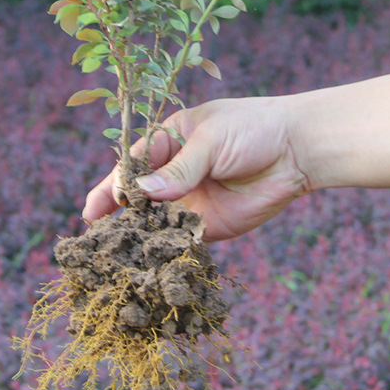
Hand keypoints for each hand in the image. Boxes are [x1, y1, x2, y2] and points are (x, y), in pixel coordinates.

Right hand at [82, 97, 312, 241]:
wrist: (297, 150)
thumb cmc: (253, 129)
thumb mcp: (211, 139)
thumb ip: (179, 168)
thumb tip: (142, 193)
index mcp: (168, 141)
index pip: (133, 163)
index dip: (115, 182)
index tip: (100, 202)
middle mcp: (173, 172)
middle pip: (136, 194)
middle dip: (115, 211)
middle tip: (92, 232)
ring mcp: (188, 200)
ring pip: (153, 219)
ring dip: (135, 234)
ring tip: (111, 251)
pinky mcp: (207, 226)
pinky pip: (179, 239)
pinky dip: (164, 249)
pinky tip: (147, 261)